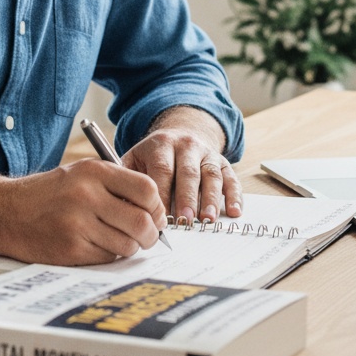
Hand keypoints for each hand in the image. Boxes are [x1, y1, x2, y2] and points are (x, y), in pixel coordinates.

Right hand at [0, 159, 167, 264]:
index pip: (146, 189)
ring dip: (128, 247)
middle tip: (147, 236)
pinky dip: (109, 255)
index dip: (157, 206)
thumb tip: (155, 210)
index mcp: (94, 171)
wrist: (5, 211)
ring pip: (127, 244)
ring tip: (115, 239)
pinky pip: (108, 258)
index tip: (155, 215)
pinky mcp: (70, 249)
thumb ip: (117, 185)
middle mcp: (87, 195)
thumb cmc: (49, 194)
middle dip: (151, 234)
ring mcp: (78, 223)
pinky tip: (95, 245)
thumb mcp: (81, 173)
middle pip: (142, 221)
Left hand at [122, 107, 242, 224]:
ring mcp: (207, 153)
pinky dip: (234, 195)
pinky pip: (231, 178)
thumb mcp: (135, 159)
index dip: (162, 193)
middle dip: (186, 198)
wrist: (180, 134)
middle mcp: (186, 145)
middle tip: (184, 221)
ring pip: (211, 175)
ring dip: (211, 199)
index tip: (158, 217)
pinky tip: (234, 211)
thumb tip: (121, 207)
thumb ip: (127, 179)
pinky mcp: (223, 162)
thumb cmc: (153, 157)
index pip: (162, 169)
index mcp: (161, 144)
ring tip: (208, 219)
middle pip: (188, 172)